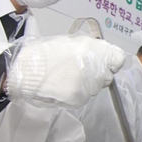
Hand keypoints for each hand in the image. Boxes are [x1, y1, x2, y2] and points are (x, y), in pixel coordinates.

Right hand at [5, 35, 124, 107]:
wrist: (23, 69)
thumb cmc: (44, 53)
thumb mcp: (70, 42)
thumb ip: (89, 49)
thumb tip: (102, 55)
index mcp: (93, 49)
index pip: (117, 59)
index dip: (111, 62)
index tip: (105, 64)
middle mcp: (95, 68)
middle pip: (107, 76)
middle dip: (97, 74)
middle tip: (80, 72)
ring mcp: (88, 85)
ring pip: (96, 88)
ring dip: (87, 84)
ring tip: (67, 78)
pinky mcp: (78, 98)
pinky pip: (84, 97)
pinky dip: (76, 93)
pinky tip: (62, 87)